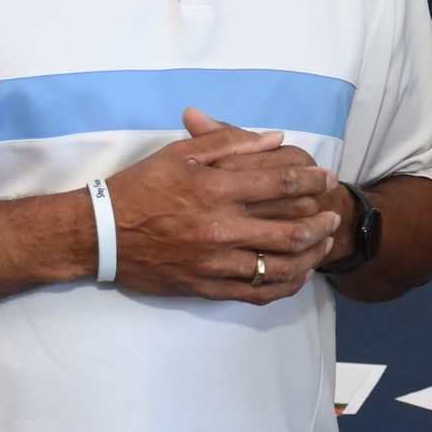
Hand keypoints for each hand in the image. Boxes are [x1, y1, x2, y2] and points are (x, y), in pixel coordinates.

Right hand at [102, 107, 340, 302]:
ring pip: (280, 265)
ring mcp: (214, 263)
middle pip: (291, 228)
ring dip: (311, 254)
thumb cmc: (139, 188)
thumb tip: (274, 138)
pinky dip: (286, 285)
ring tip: (323, 243)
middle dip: (321, 221)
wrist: (99, 234)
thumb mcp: (179, 153)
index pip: (282, 183)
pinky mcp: (206, 287)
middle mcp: (220, 228)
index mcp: (215, 189)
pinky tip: (299, 274)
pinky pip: (256, 293)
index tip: (328, 178)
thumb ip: (228, 141)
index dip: (314, 180)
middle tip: (332, 214)